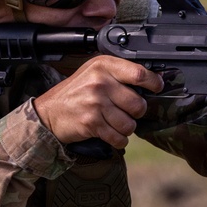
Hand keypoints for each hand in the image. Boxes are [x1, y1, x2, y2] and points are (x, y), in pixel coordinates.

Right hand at [33, 55, 163, 148]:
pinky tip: (111, 134)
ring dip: (126, 128)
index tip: (157, 87)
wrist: (49, 112)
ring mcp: (95, 103)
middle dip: (136, 112)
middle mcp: (99, 82)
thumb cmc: (75, 93)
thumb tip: (152, 79)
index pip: (139, 73)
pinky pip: (119, 138)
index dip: (153, 82)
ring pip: (130, 124)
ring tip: (115, 123)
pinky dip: (119, 140)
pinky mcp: (92, 123)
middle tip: (126, 111)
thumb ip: (119, 73)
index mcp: (103, 66)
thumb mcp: (94, 72)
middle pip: (138, 103)